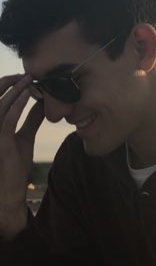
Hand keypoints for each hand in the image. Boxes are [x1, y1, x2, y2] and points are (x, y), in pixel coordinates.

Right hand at [0, 74, 43, 238]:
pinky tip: (27, 96)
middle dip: (9, 84)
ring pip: (0, 106)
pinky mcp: (1, 144)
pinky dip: (16, 106)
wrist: (10, 192)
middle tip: (27, 73)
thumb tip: (43, 104)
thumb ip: (31, 120)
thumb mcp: (25, 137)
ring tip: (28, 80)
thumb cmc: (14, 165)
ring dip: (14, 91)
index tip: (26, 76)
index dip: (10, 86)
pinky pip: (6, 121)